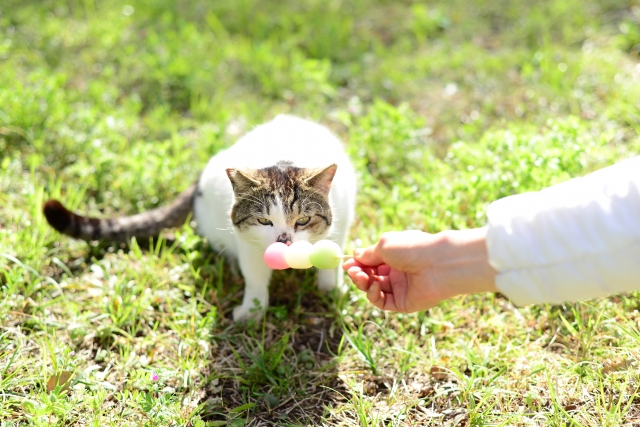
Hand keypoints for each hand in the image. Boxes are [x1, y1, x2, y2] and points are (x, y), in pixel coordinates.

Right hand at [343, 229, 496, 312]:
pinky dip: (373, 295)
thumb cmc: (413, 248)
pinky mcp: (403, 303)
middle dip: (358, 273)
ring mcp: (400, 288)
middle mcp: (397, 272)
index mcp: (395, 256)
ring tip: (361, 276)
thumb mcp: (385, 245)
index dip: (358, 263)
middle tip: (351, 270)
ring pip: (373, 289)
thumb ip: (368, 254)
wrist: (439, 263)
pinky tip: (373, 286)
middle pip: (370, 276)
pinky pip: (382, 302)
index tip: (345, 263)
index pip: (372, 262)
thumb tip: (355, 256)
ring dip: (363, 283)